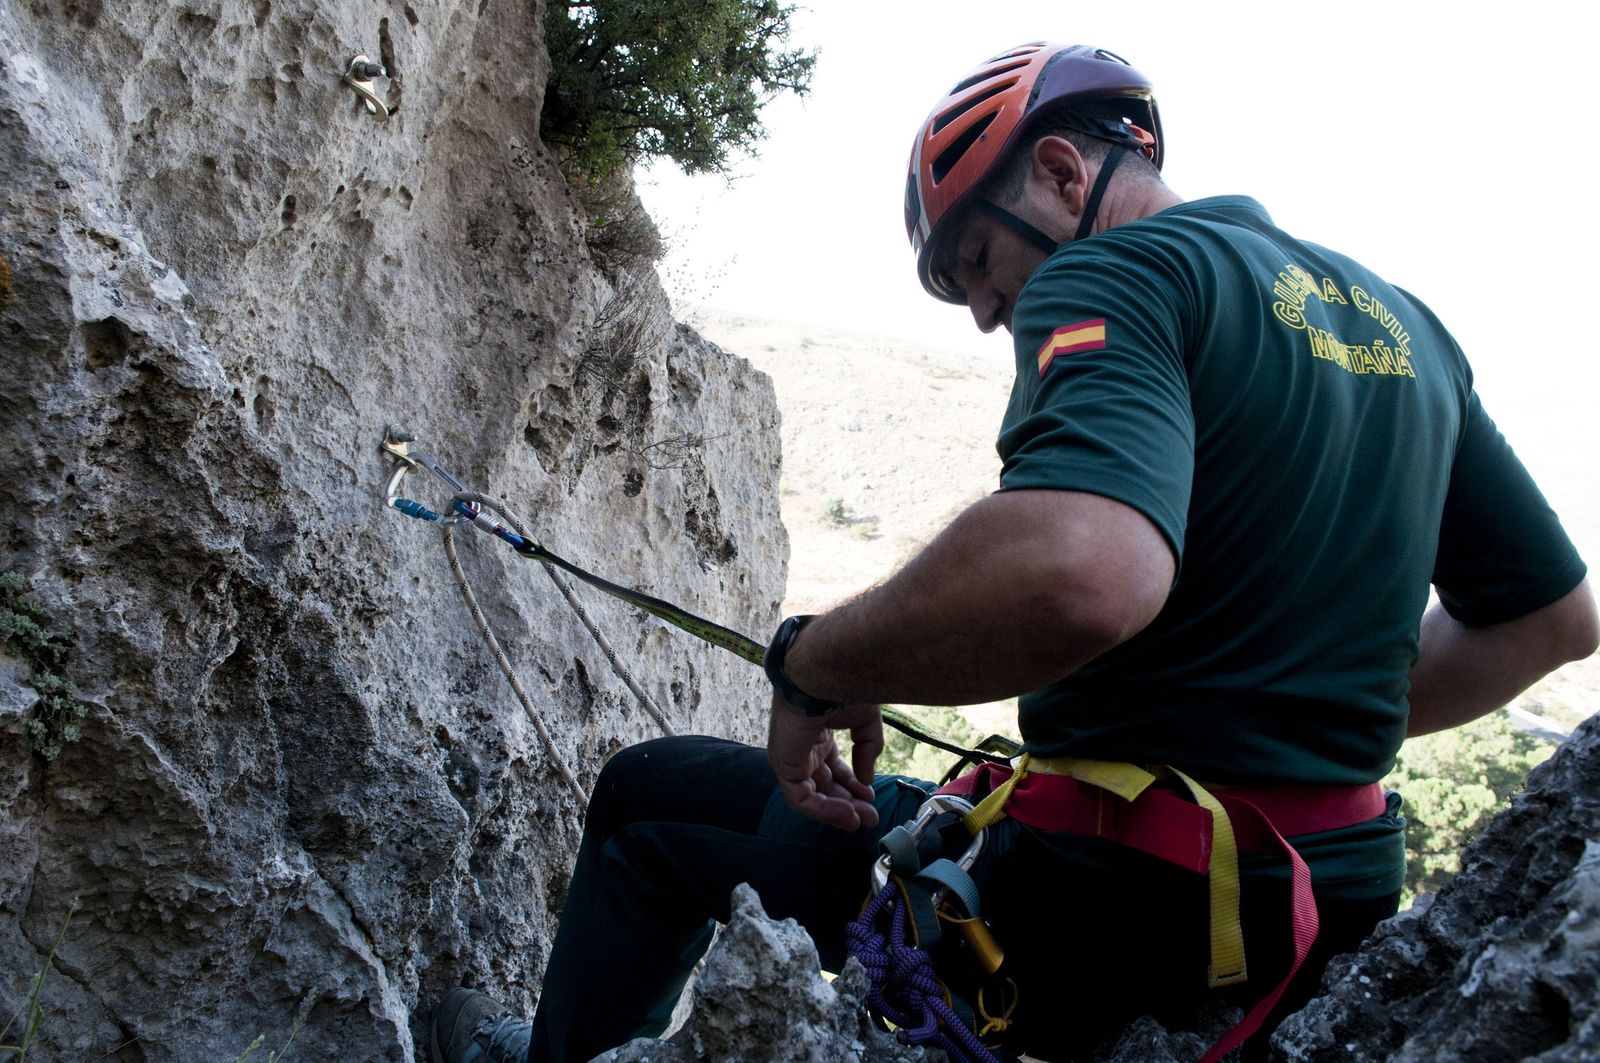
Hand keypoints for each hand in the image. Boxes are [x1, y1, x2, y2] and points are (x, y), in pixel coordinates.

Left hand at [767, 698, 884, 830]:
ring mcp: (791, 755)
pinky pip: (800, 798)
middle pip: (823, 783)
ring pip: (811, 795)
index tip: (872, 795)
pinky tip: (847, 814)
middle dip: (847, 802)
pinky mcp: (783, 765)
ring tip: (860, 821)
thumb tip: (867, 780)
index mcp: (818, 732)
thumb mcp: (865, 721)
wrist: (824, 675)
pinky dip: (823, 810)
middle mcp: (802, 746)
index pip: (832, 766)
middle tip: (870, 816)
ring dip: (836, 811)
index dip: (852, 783)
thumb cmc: (844, 688)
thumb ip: (867, 749)